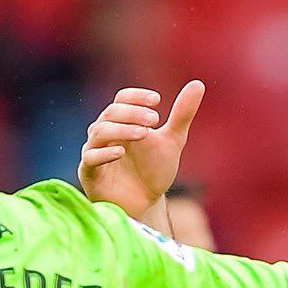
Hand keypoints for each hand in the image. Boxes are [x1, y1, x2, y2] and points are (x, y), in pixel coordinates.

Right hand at [79, 81, 205, 217]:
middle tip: (155, 120)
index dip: (137, 97)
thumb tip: (198, 84)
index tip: (157, 100)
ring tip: (144, 133)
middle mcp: (104, 133)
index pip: (122, 99)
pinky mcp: (89, 173)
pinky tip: (120, 151)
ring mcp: (94, 151)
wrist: (146, 203)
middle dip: (133, 114)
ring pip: (100, 132)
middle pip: (111, 113)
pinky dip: (104, 153)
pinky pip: (90, 158)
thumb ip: (182, 114)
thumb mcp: (173, 141)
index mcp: (121, 121)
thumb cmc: (155, 170)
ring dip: (122, 130)